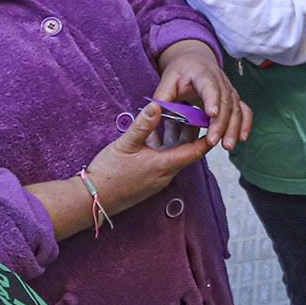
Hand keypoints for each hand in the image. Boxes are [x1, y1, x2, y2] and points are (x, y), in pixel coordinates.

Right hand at [85, 103, 214, 215]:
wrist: (93, 199)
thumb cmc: (109, 172)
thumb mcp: (125, 144)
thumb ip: (142, 125)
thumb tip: (156, 105)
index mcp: (164, 164)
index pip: (195, 150)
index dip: (206, 136)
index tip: (212, 120)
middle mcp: (166, 173)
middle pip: (185, 149)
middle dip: (188, 130)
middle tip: (190, 110)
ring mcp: (157, 178)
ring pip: (172, 153)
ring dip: (173, 136)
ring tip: (172, 115)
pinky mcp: (148, 179)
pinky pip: (161, 159)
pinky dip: (160, 144)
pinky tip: (151, 132)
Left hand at [154, 39, 251, 149]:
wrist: (195, 61)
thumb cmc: (180, 72)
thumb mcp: (167, 79)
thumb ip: (162, 96)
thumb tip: (155, 112)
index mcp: (202, 73)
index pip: (209, 86)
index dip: (212, 99)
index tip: (212, 114)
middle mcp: (220, 80)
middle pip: (225, 102)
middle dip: (221, 123)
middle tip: (213, 141)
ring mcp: (229, 89)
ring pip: (236, 108)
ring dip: (233, 128)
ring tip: (227, 146)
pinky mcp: (234, 98)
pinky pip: (244, 110)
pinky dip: (245, 124)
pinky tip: (242, 138)